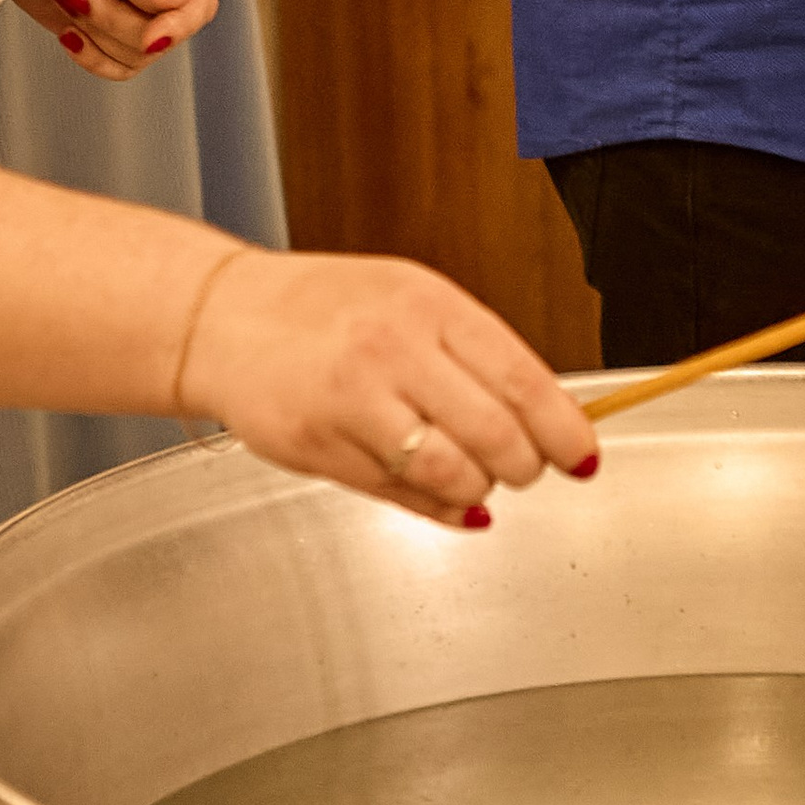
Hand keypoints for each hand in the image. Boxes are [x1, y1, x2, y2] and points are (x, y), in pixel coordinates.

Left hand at [13, 0, 217, 78]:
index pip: (199, 1)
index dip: (179, 25)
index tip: (149, 38)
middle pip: (166, 35)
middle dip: (116, 21)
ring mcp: (140, 15)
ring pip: (139, 56)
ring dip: (95, 32)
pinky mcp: (113, 37)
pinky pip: (117, 68)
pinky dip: (89, 55)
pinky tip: (67, 30)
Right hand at [180, 246, 601, 521]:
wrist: (222, 317)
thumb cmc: (321, 308)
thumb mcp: (408, 298)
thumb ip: (474, 354)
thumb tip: (544, 420)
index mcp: (426, 304)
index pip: (522, 379)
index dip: (564, 429)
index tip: (582, 455)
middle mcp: (390, 349)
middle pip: (495, 435)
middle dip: (523, 467)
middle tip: (524, 469)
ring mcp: (352, 401)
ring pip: (451, 474)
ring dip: (477, 488)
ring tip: (472, 475)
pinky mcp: (318, 447)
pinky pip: (400, 495)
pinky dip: (435, 505)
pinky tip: (440, 493)